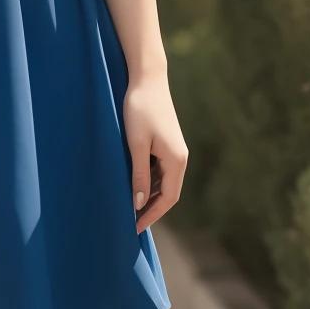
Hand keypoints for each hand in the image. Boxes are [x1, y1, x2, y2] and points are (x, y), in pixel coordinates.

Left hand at [123, 70, 186, 233]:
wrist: (147, 80)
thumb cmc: (140, 109)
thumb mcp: (136, 145)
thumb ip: (139, 175)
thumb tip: (138, 203)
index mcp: (176, 160)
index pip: (168, 199)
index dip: (151, 215)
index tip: (134, 228)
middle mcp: (180, 158)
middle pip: (169, 193)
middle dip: (151, 210)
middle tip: (130, 224)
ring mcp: (174, 150)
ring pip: (164, 182)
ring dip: (149, 196)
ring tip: (129, 209)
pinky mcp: (167, 144)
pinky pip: (160, 171)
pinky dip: (149, 182)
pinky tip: (134, 186)